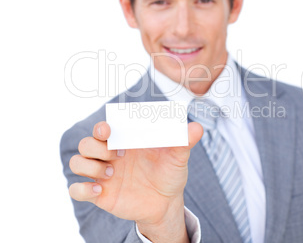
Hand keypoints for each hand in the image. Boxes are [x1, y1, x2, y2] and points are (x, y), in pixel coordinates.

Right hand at [69, 121, 202, 241]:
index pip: (103, 128)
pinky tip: (100, 191)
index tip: (109, 131)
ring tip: (113, 172)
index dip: (101, 127)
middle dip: (95, 146)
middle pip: (86, 143)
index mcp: (125, 141)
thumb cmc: (170, 174)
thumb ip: (184, 142)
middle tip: (117, 154)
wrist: (166, 203)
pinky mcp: (100, 194)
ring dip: (90, 166)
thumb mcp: (178, 158)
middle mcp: (110, 155)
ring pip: (77, 162)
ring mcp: (103, 174)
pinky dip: (82, 189)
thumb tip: (197, 127)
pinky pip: (76, 190)